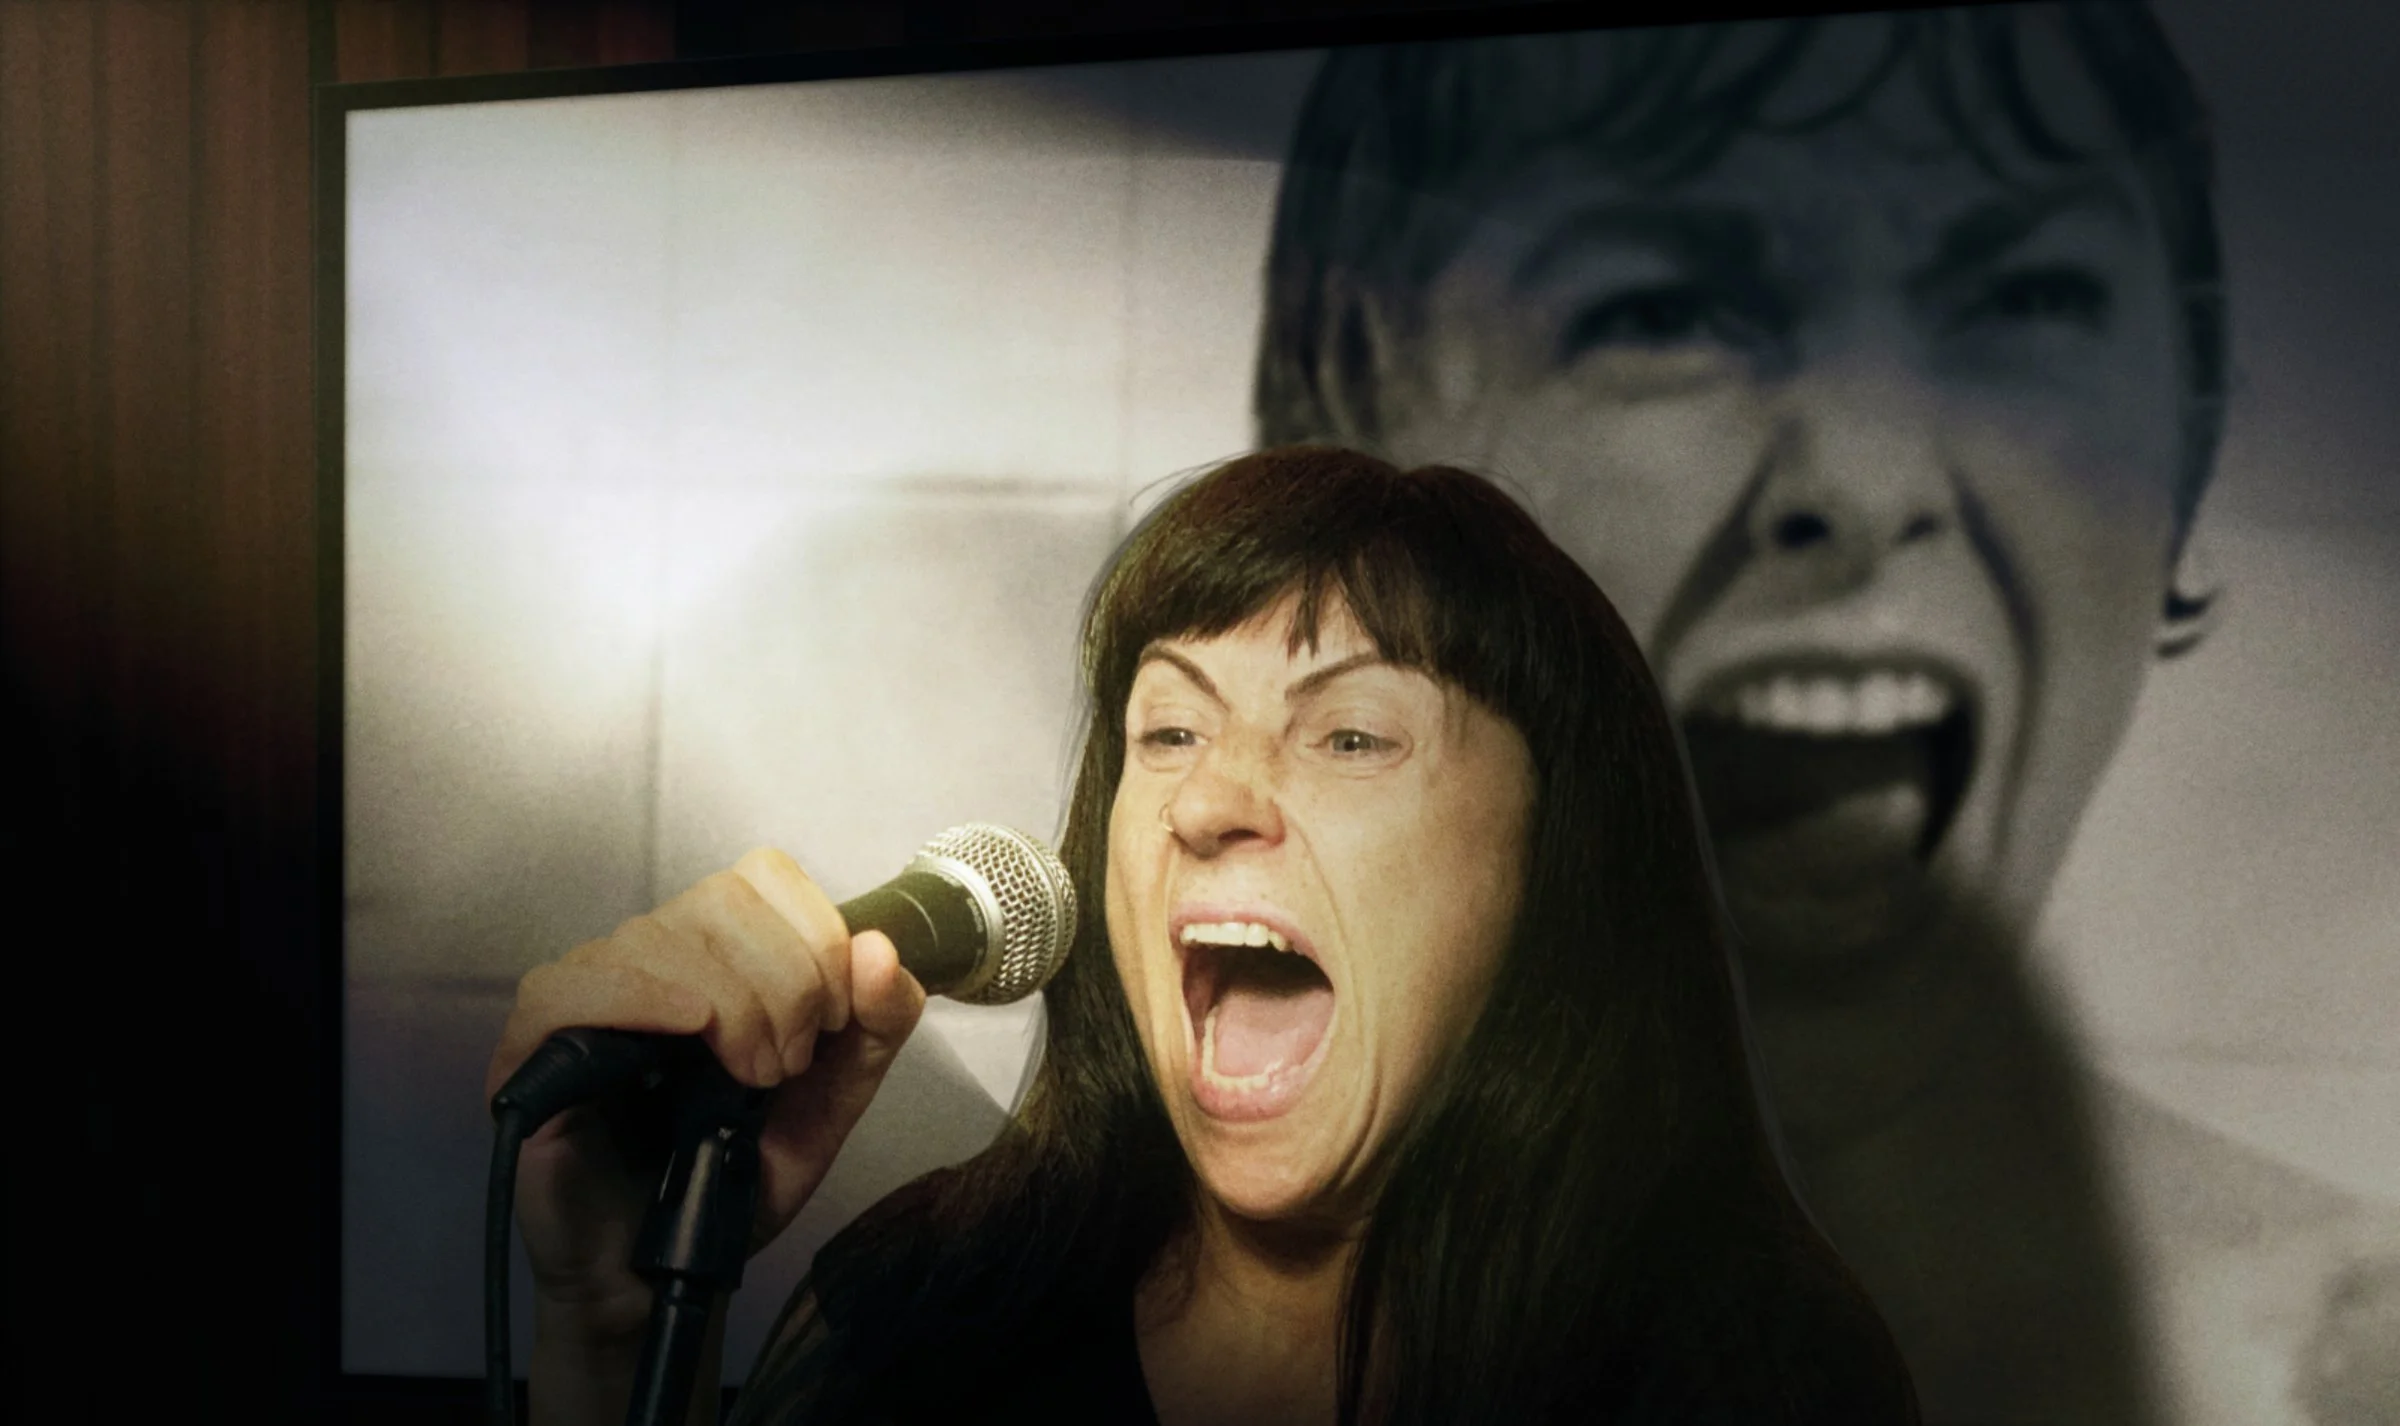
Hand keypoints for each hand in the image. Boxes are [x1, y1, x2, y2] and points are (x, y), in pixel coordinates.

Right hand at [484, 848, 926, 1343]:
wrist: (667, 1270)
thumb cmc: (733, 1181)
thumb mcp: (833, 1101)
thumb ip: (876, 1024)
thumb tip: (880, 947)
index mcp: (717, 955)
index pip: (763, 875)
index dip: (813, 938)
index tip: (829, 1025)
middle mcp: (648, 960)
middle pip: (720, 901)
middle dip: (782, 985)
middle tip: (783, 1069)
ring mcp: (586, 997)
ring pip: (657, 938)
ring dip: (728, 1007)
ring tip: (745, 1083)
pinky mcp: (531, 1048)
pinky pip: (571, 985)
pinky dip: (640, 997)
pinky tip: (685, 1032)